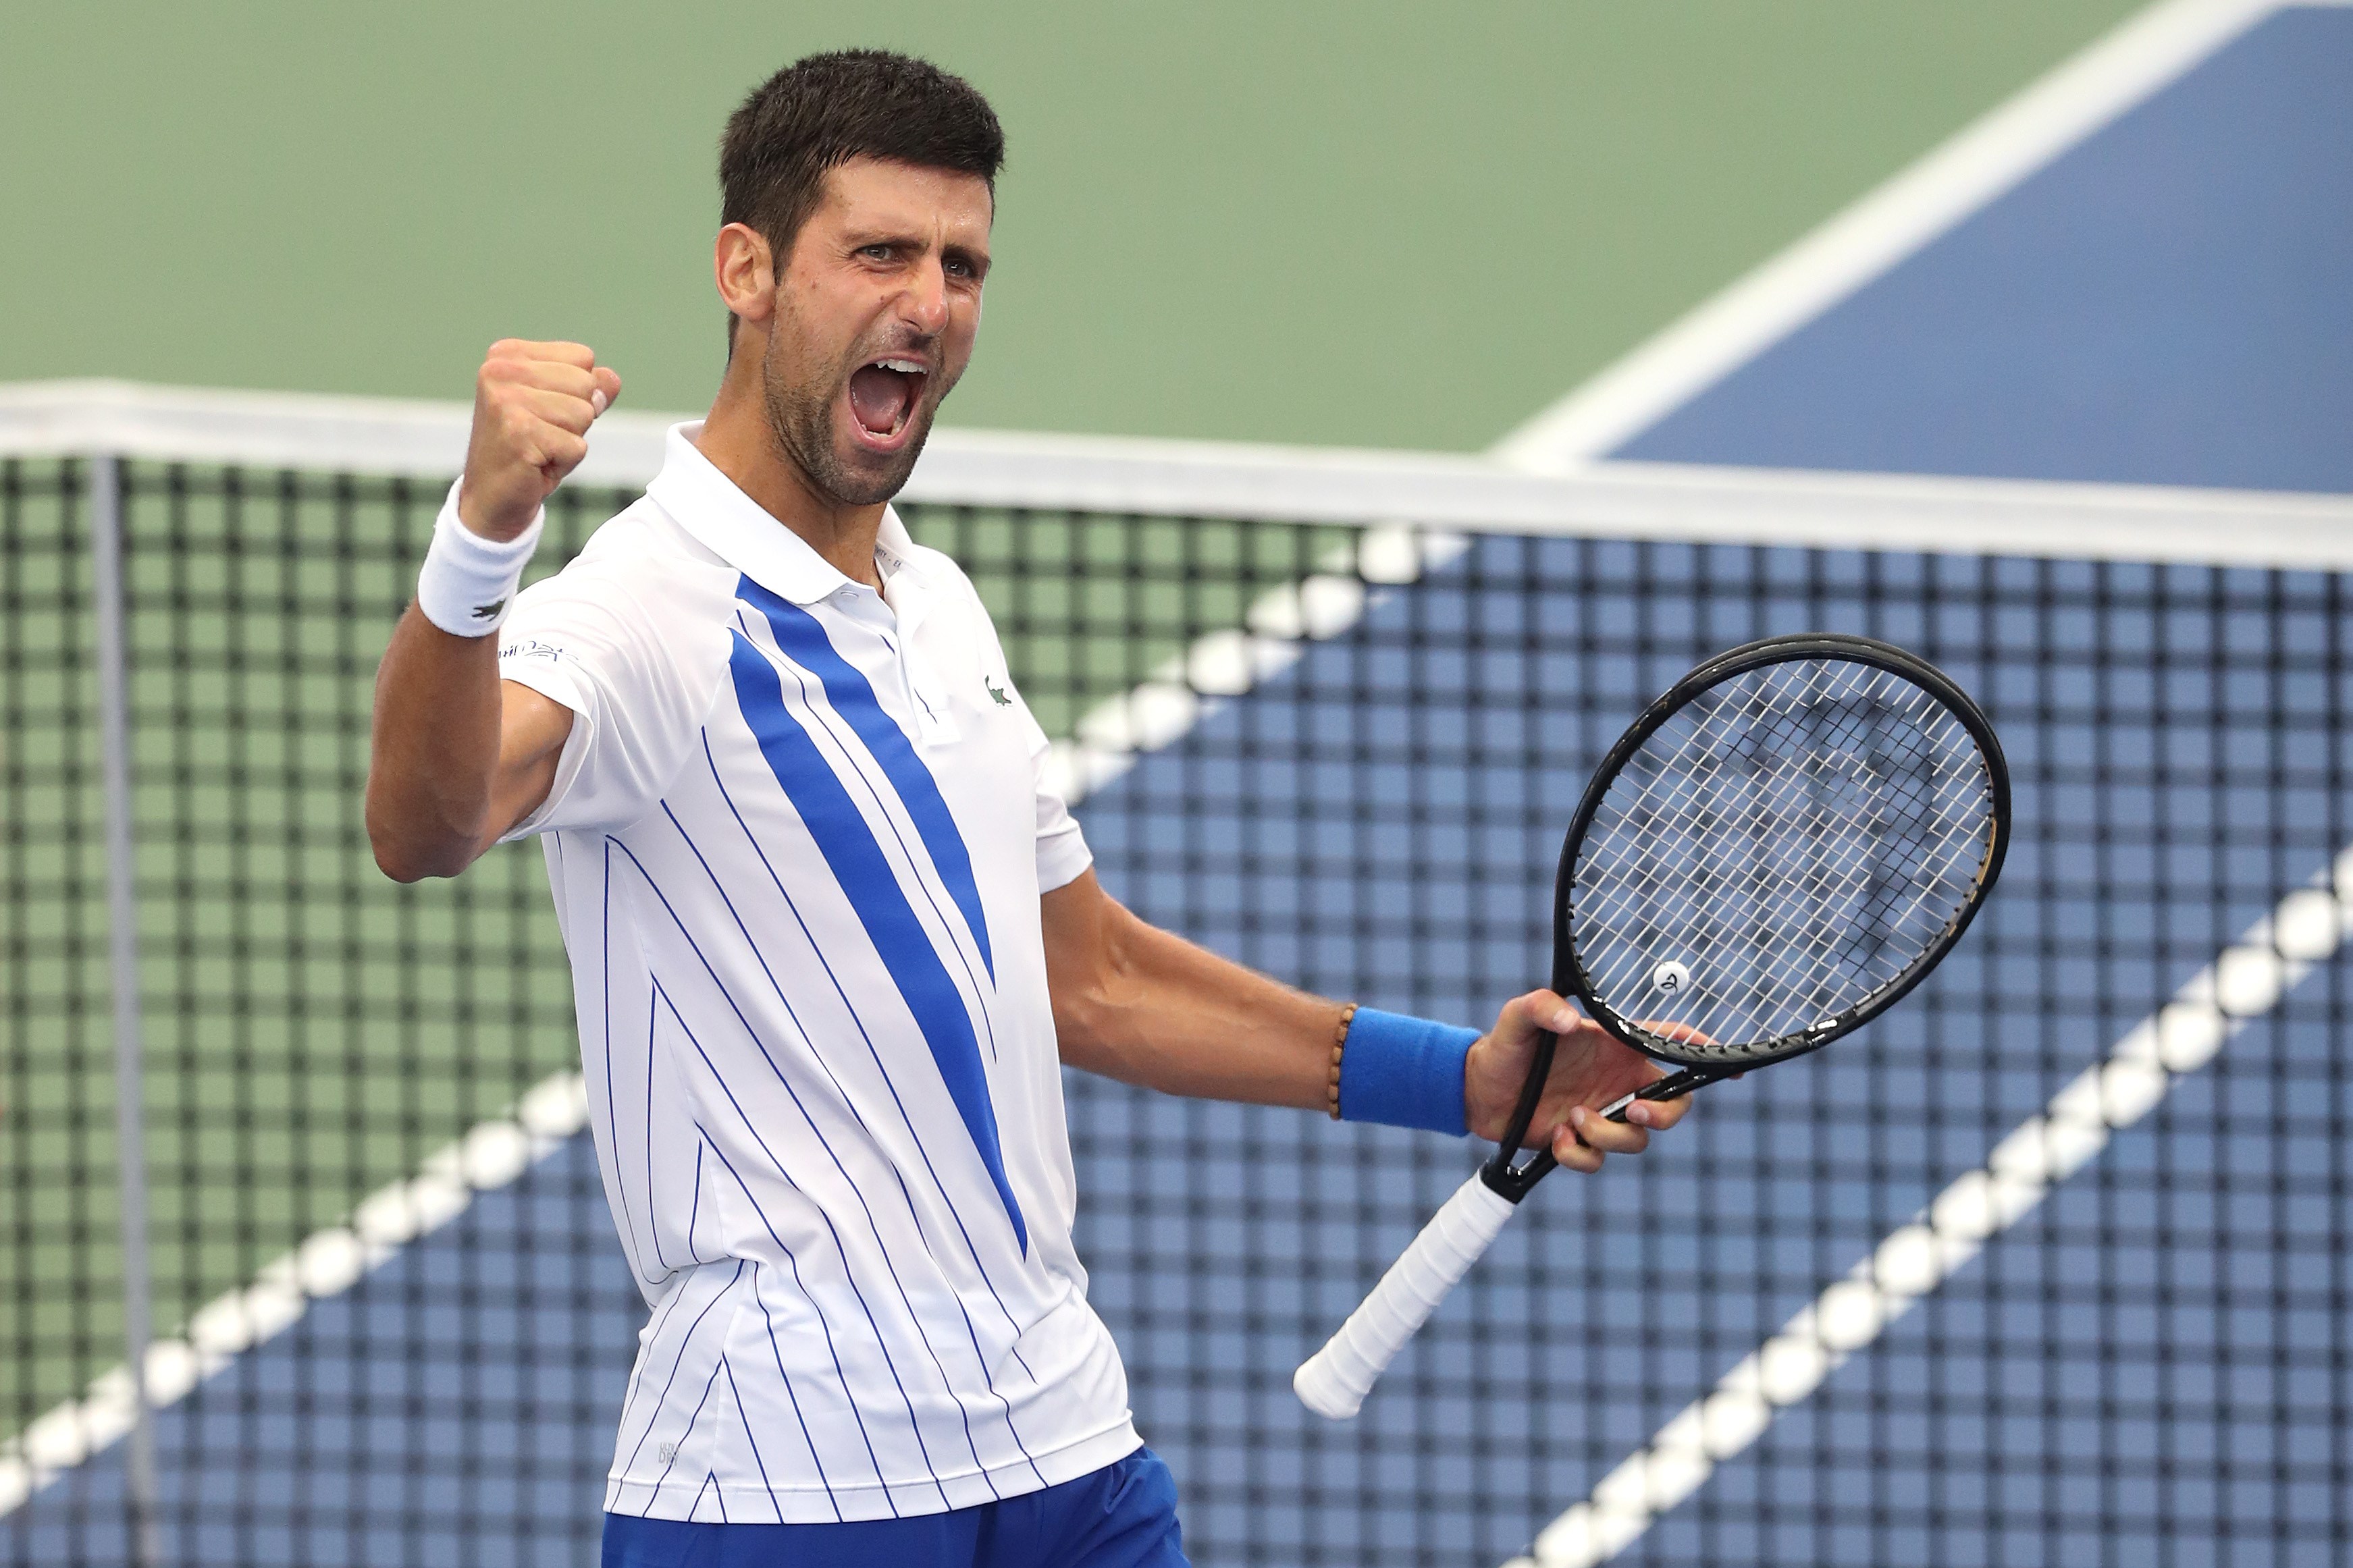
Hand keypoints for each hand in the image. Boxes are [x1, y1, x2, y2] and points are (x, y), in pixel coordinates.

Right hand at [457, 340, 623, 540]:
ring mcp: (506, 400)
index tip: (546, 412)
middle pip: (587, 384)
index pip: (583, 357)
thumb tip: (611, 379)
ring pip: (584, 414)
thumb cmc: (529, 448)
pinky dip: (566, 463)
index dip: (578, 392)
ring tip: (539, 448)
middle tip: (543, 435)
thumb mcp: (561, 408)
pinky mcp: (518, 432)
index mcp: (508, 354)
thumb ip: (590, 386)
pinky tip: (536, 464)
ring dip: (570, 441)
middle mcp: (500, 370)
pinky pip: (578, 446)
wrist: (492, 498)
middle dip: (577, 418)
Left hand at [1462, 990, 1692, 1172]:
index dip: (1705, 1052)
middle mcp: (1618, 1082)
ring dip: (1607, 1135)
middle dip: (1664, 1115)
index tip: (1731, 1064)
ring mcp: (1603, 1114)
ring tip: (1572, 1118)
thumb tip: (1569, 1020)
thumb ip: (1541, 1007)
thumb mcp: (1518, 1017)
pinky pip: (1599, 1161)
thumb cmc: (1505, 1045)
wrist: (1477, 1091)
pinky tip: (1557, 1136)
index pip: (1671, 1045)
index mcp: (1616, 1047)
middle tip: (1633, 1112)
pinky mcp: (1582, 1142)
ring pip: (1637, 1140)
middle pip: (1673, 1105)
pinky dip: (1580, 1154)